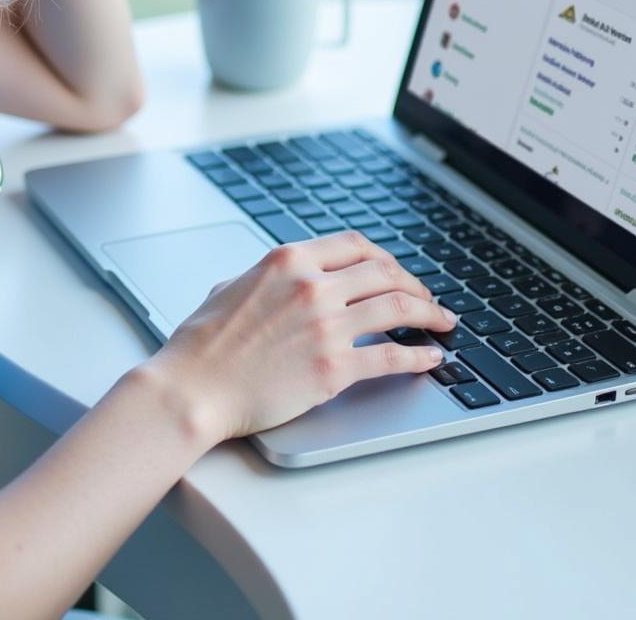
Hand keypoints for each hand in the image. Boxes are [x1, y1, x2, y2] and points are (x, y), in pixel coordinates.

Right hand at [148, 231, 457, 443]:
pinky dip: (419, 355)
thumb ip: (268, 277)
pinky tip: (431, 357)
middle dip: (415, 284)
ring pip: (398, 307)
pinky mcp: (334, 367)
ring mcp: (327, 326)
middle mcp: (313, 286)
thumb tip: (286, 279)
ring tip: (443, 322)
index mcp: (289, 260)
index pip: (356, 245)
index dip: (385, 257)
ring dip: (430, 314)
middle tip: (428, 299)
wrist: (192, 388)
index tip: (395, 271)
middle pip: (385, 273)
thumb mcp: (231, 286)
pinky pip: (391, 356)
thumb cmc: (202, 344)